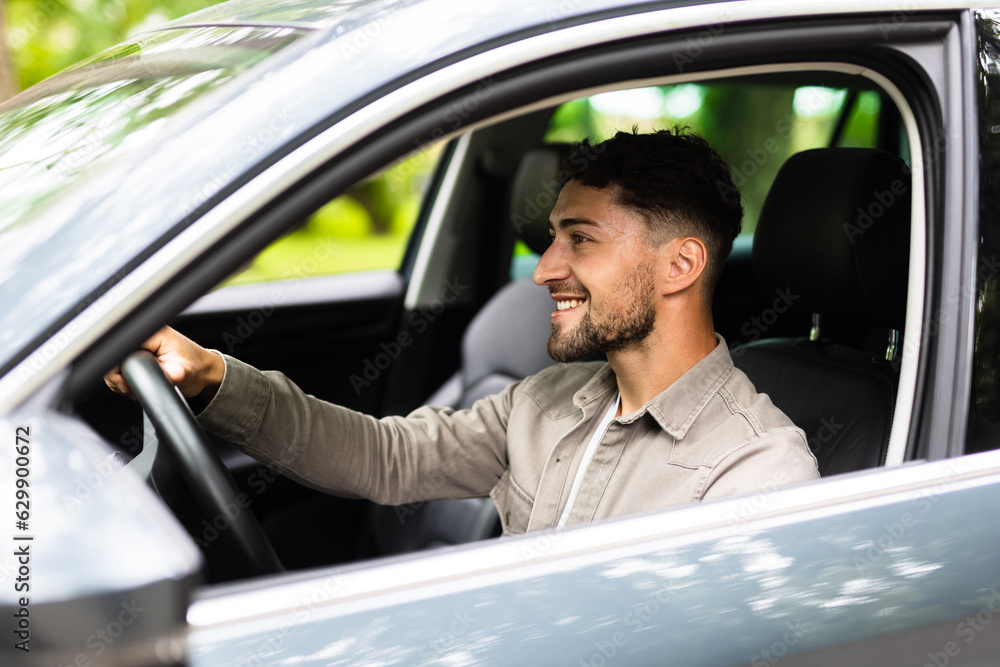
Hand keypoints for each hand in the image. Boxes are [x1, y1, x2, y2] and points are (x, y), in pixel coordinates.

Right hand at [104, 326, 224, 399]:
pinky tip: (132, 386)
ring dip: (118, 380)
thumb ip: (176, 373)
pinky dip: (121, 380)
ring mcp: (139, 345)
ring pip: (112, 363)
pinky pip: (118, 368)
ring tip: (133, 388)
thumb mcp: (187, 372)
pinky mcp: (136, 354)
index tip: (126, 381)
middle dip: (117, 376)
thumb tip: (171, 374)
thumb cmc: (197, 368)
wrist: (202, 372)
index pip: (121, 345)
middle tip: (129, 389)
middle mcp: (144, 336)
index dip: (118, 366)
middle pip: (113, 355)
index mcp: (154, 333)